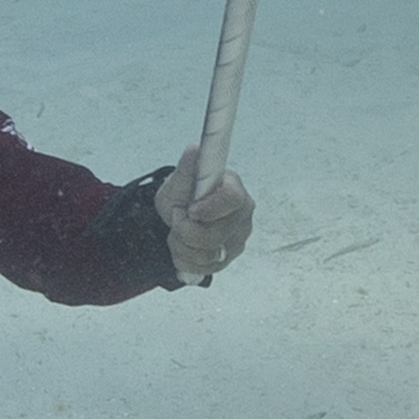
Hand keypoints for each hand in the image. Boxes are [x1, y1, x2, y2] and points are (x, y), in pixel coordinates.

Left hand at [157, 163, 253, 282]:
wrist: (180, 216)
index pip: (232, 198)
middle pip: (216, 234)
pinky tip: (182, 247)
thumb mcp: (178, 181)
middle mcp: (242, 216)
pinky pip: (205, 269)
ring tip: (177, 233)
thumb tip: (194, 149)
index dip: (208, 208)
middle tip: (176, 219)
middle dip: (185, 231)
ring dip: (182, 247)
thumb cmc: (183, 195)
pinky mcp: (229, 258)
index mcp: (234, 189)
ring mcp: (237, 239)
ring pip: (209, 255)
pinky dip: (185, 261)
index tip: (190, 210)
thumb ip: (187, 168)